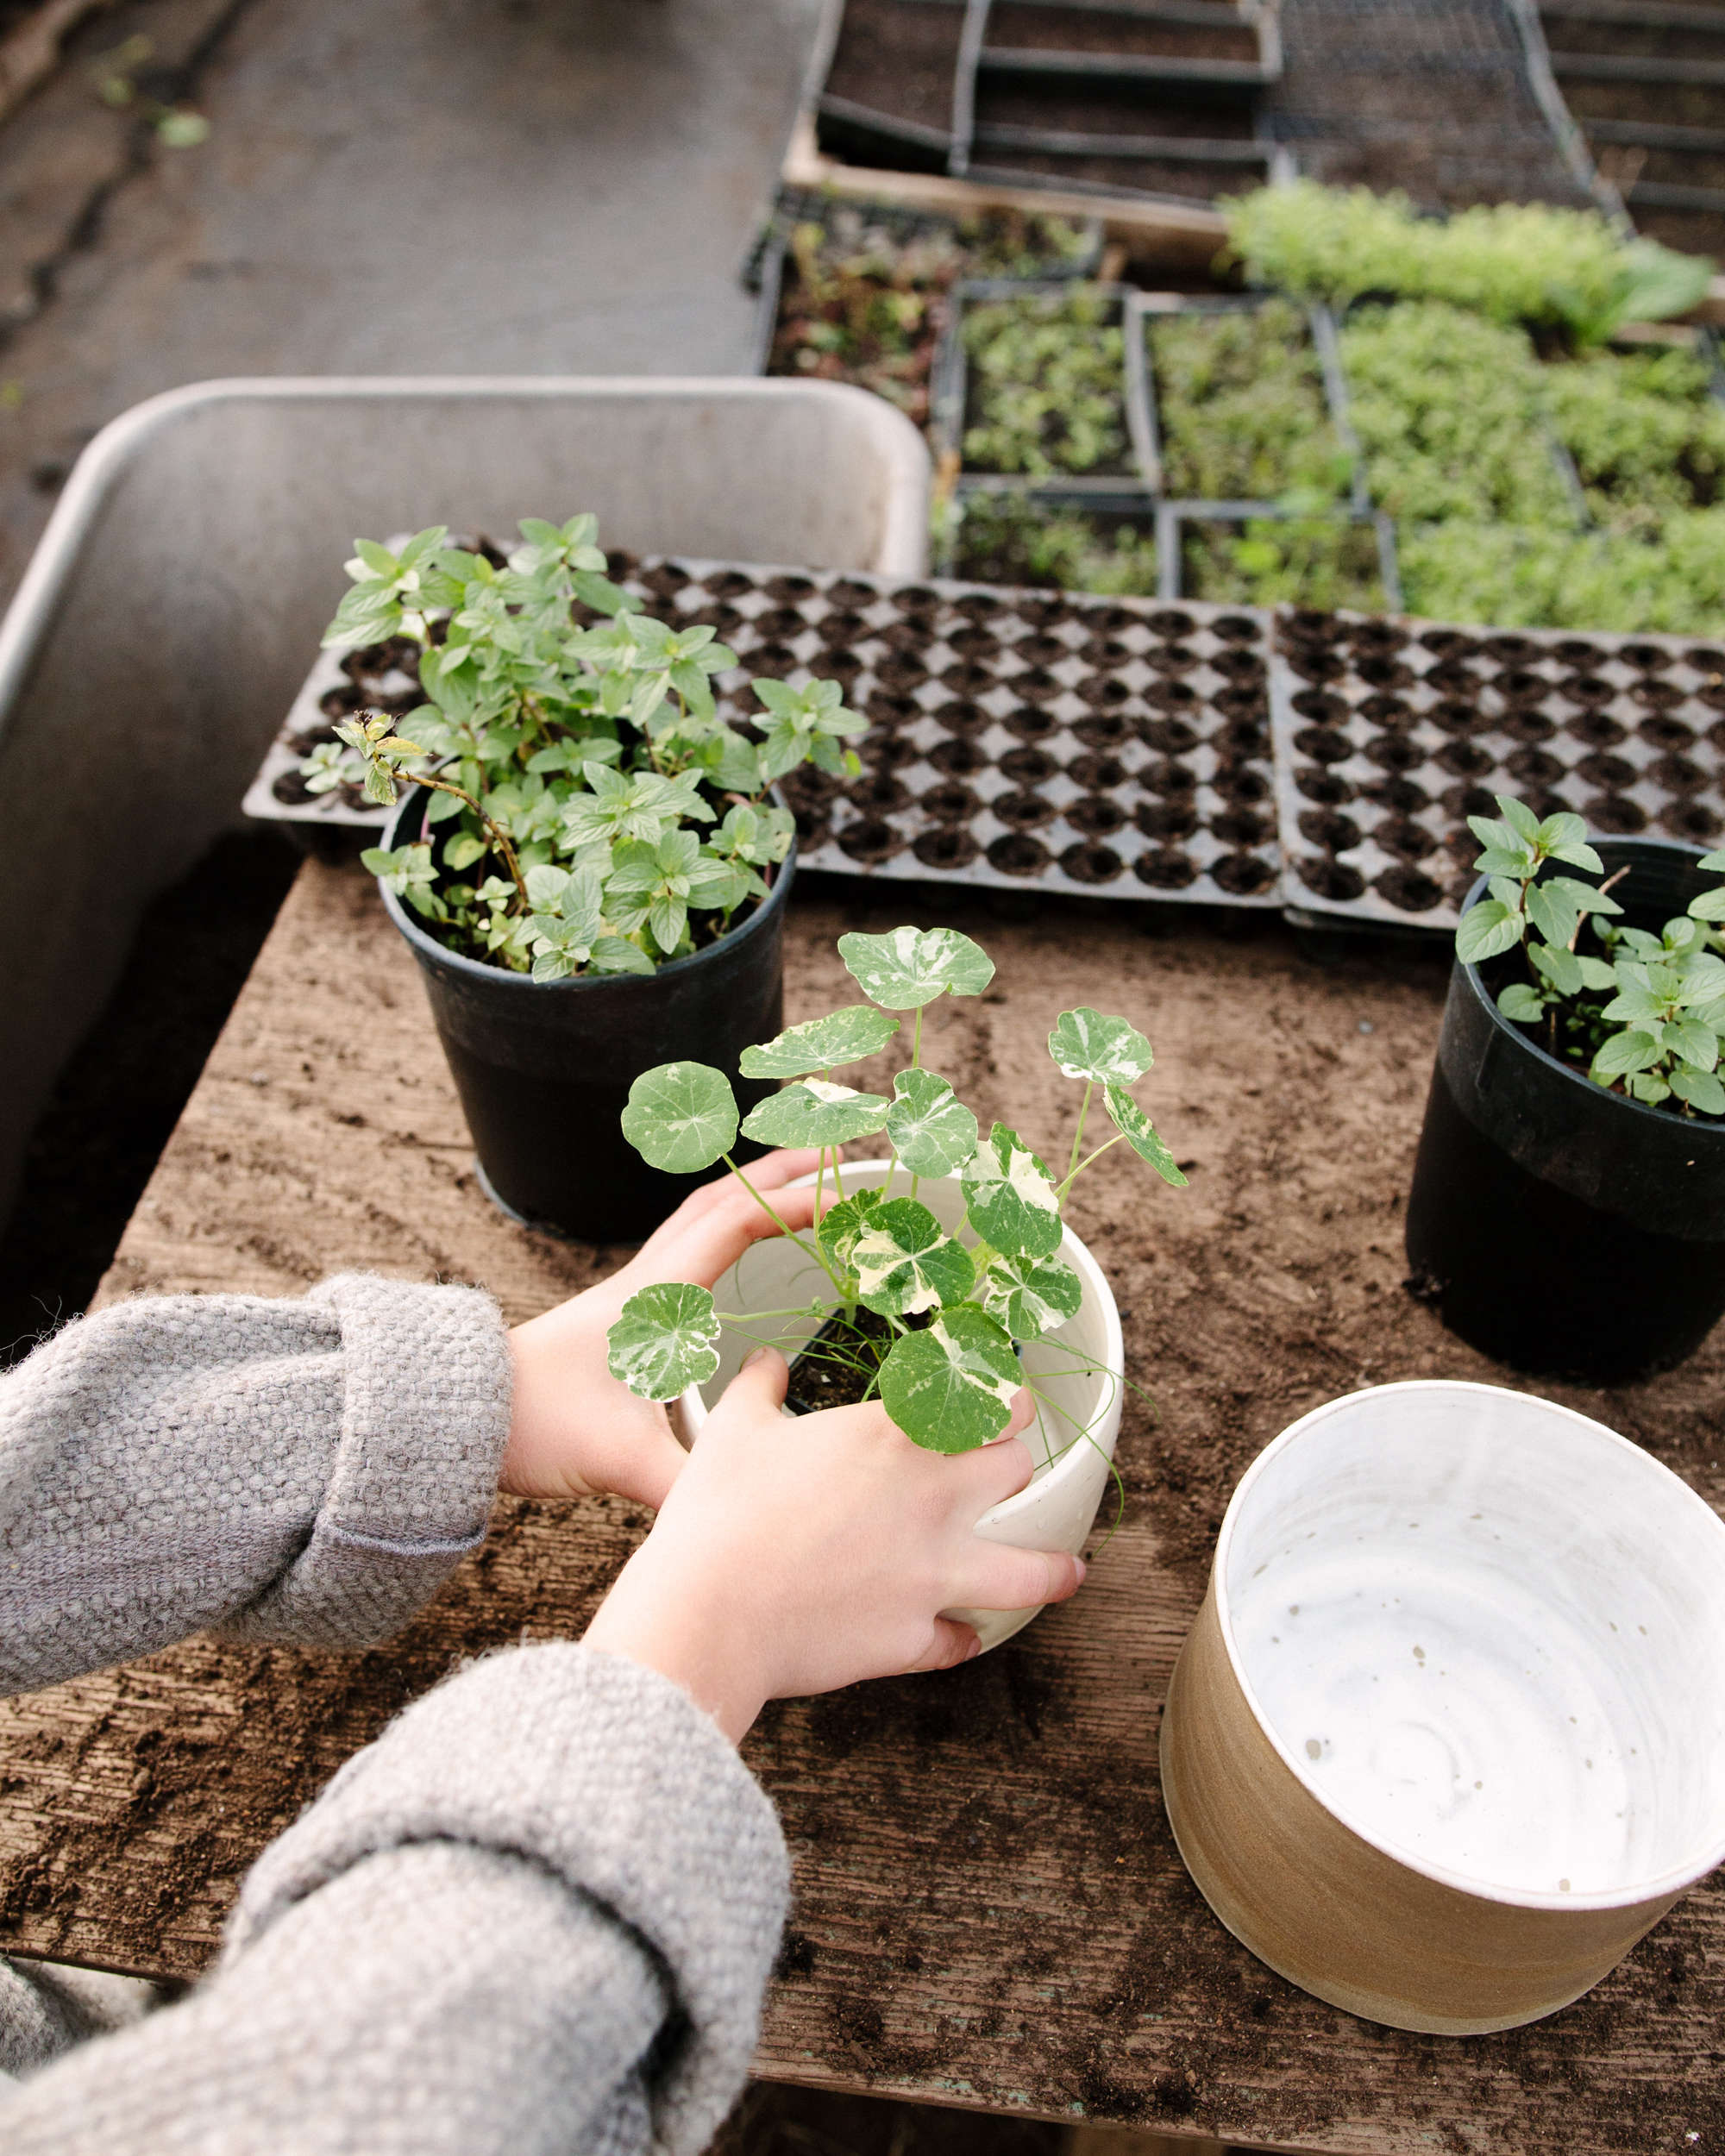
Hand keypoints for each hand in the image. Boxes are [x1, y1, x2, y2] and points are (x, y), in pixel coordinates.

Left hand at [502, 1149, 832, 1506]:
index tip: (847, 1201)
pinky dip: (725, 1224)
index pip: (735, 1225)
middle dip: (780, 1170)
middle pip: (720, 1198)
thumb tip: (747, 1509)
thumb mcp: (620, 1461)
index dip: (794, 1205)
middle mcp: (646, 1280)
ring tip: (798, 1177)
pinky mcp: (624, 1312)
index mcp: (655, 1296)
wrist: (466, 1416)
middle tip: (833, 1151)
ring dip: (751, 1189)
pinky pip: (687, 1246)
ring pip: (700, 1215)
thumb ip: (688, 1487)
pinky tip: (740, 1245)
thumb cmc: (538, 1425)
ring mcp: (633, 1292)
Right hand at [581, 1349, 1085, 1741]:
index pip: (986, 1403)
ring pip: (1027, 1571)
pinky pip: (957, 1642)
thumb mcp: (733, 1429)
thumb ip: (758, 1386)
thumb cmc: (720, 1513)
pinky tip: (960, 1637)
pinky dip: (959, 1639)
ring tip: (1069, 1571)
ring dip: (1051, 1569)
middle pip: (1014, 1470)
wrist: (712, 1612)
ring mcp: (932, 1574)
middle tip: (1012, 1467)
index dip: (1007, 1398)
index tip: (1009, 1398)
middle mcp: (932, 1501)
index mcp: (894, 1437)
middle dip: (1016, 1465)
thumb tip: (764, 1362)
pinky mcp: (915, 1636)